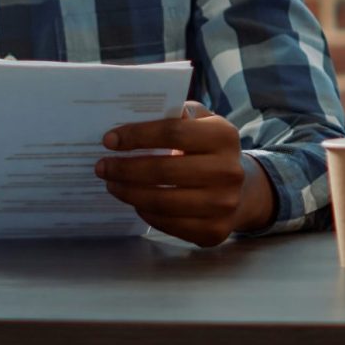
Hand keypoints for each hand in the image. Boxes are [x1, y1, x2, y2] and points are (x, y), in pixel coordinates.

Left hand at [97, 102, 271, 246]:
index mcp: (224, 136)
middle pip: (163, 170)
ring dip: (129, 193)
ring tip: (112, 184)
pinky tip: (136, 202)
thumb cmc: (209, 150)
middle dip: (125, 168)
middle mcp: (229, 171)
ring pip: (162, 201)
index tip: (109, 140)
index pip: (172, 132)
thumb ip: (176, 114)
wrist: (242, 191)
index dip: (137, 136)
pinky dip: (145, 213)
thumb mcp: (202, 123)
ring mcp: (223, 204)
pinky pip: (168, 224)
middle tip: (102, 167)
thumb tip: (134, 116)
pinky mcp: (214, 231)